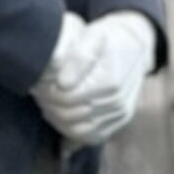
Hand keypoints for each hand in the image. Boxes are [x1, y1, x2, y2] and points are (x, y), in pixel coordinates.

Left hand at [36, 10, 155, 147]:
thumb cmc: (108, 38)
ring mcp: (120, 115)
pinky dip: (72, 131)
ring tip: (47, 102)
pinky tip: (60, 116)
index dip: (48, 91)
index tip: (38, 81)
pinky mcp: (119, 122)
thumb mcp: (93, 36)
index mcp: (110, 81)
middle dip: (49, 104)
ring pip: (79, 131)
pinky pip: (92, 137)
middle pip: (70, 115)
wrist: (135, 45)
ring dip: (58, 119)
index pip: (67, 98)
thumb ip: (79, 57)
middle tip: (38, 91)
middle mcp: (118, 102)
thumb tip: (63, 83)